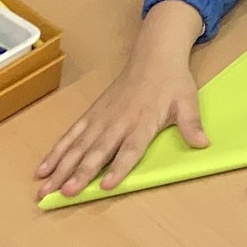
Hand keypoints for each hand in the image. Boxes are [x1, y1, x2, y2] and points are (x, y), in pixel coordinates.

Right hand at [36, 2, 204, 200]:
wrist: (155, 55)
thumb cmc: (172, 82)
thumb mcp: (188, 102)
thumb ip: (192, 125)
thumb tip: (203, 143)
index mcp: (143, 121)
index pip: (130, 148)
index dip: (119, 167)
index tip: (107, 185)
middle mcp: (119, 121)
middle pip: (98, 151)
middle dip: (81, 172)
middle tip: (65, 192)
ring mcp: (102, 117)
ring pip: (78, 145)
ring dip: (61, 167)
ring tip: (45, 187)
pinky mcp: (92, 114)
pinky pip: (71, 134)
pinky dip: (56, 151)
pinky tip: (43, 168)